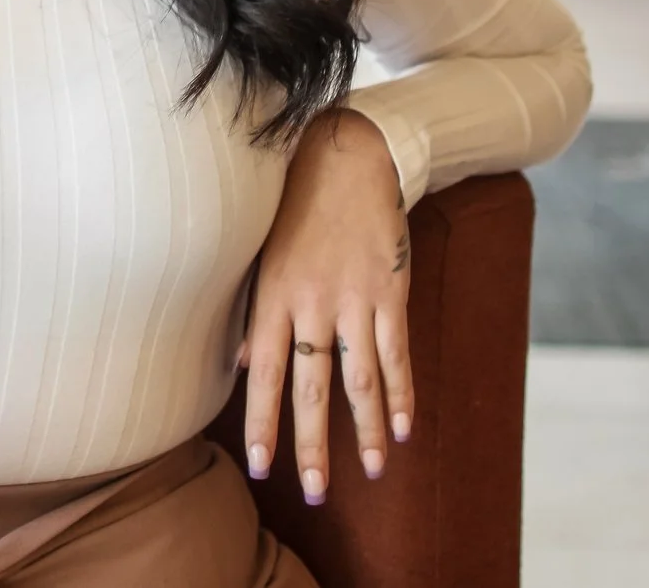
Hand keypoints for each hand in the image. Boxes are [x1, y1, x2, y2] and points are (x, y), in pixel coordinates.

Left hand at [239, 106, 412, 505]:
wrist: (349, 156)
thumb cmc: (295, 205)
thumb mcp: (261, 254)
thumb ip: (254, 310)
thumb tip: (244, 365)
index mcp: (273, 295)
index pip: (266, 374)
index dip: (263, 424)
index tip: (261, 468)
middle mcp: (313, 302)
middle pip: (312, 388)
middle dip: (312, 445)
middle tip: (315, 493)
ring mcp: (355, 298)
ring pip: (360, 379)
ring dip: (367, 429)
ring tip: (372, 470)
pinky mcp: (390, 291)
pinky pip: (397, 352)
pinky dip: (401, 392)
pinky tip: (403, 426)